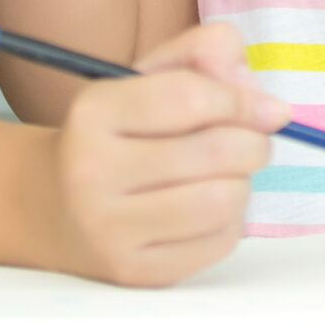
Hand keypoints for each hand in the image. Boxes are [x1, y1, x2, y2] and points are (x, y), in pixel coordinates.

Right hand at [36, 24, 288, 286]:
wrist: (56, 207)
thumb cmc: (120, 133)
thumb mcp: (150, 76)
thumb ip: (206, 54)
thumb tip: (268, 106)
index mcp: (94, 112)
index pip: (191, 97)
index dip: (241, 100)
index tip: (261, 107)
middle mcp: (92, 171)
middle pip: (216, 150)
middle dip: (254, 142)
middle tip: (251, 142)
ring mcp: (110, 228)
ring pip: (224, 200)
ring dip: (242, 183)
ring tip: (225, 175)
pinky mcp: (135, 270)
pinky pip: (220, 241)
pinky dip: (230, 221)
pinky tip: (206, 209)